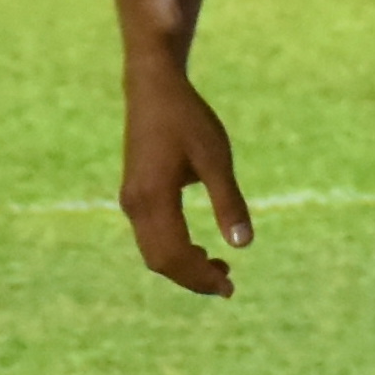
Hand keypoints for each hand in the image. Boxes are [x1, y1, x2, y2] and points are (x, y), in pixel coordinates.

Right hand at [119, 57, 249, 296]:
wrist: (153, 88)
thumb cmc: (187, 118)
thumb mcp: (216, 158)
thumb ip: (228, 202)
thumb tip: (243, 245)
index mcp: (153, 198)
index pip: (174, 255)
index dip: (201, 277)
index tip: (230, 286)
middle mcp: (135, 204)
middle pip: (160, 261)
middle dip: (192, 278)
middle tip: (228, 285)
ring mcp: (131, 200)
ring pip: (153, 252)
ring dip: (183, 266)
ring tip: (219, 268)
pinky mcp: (135, 194)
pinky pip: (150, 237)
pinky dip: (173, 251)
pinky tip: (200, 249)